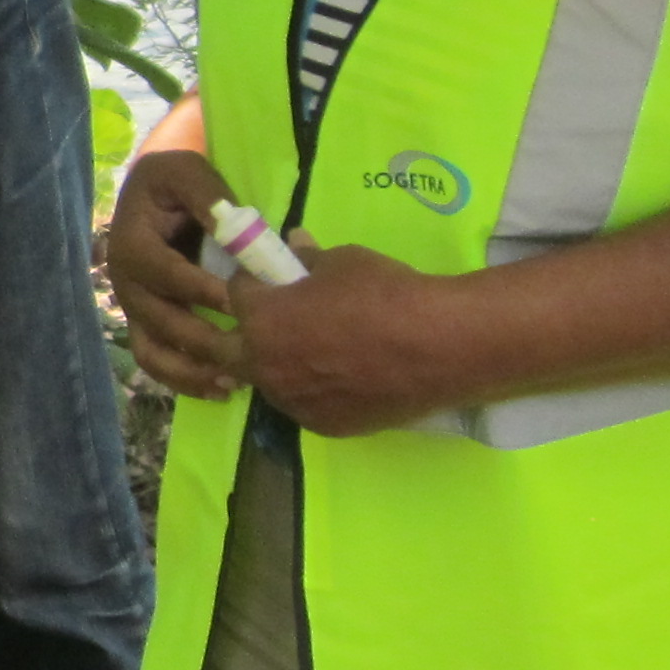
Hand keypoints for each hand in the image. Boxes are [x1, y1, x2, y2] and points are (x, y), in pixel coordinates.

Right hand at [107, 150, 246, 400]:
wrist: (151, 193)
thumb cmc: (172, 182)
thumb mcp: (187, 172)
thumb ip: (208, 196)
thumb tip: (234, 227)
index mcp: (131, 245)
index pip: (168, 275)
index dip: (205, 291)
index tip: (246, 303)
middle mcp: (125, 283)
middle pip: (163, 321)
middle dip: (208, 339)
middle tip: (252, 351)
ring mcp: (133, 309)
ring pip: (155, 353)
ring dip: (193, 371)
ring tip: (234, 381)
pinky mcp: (143, 325)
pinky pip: (156, 362)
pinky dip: (183, 381)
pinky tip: (220, 390)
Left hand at [225, 246, 476, 437]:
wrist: (439, 346)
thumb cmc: (385, 294)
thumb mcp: (343, 261)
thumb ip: (308, 258)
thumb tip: (294, 243)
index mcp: (260, 320)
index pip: (235, 293)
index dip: (252, 281)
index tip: (267, 277)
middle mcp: (265, 367)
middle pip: (229, 350)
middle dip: (244, 332)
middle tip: (271, 320)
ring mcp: (293, 402)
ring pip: (269, 380)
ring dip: (276, 363)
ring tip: (308, 350)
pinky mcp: (323, 426)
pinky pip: (303, 403)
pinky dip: (310, 389)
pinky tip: (338, 377)